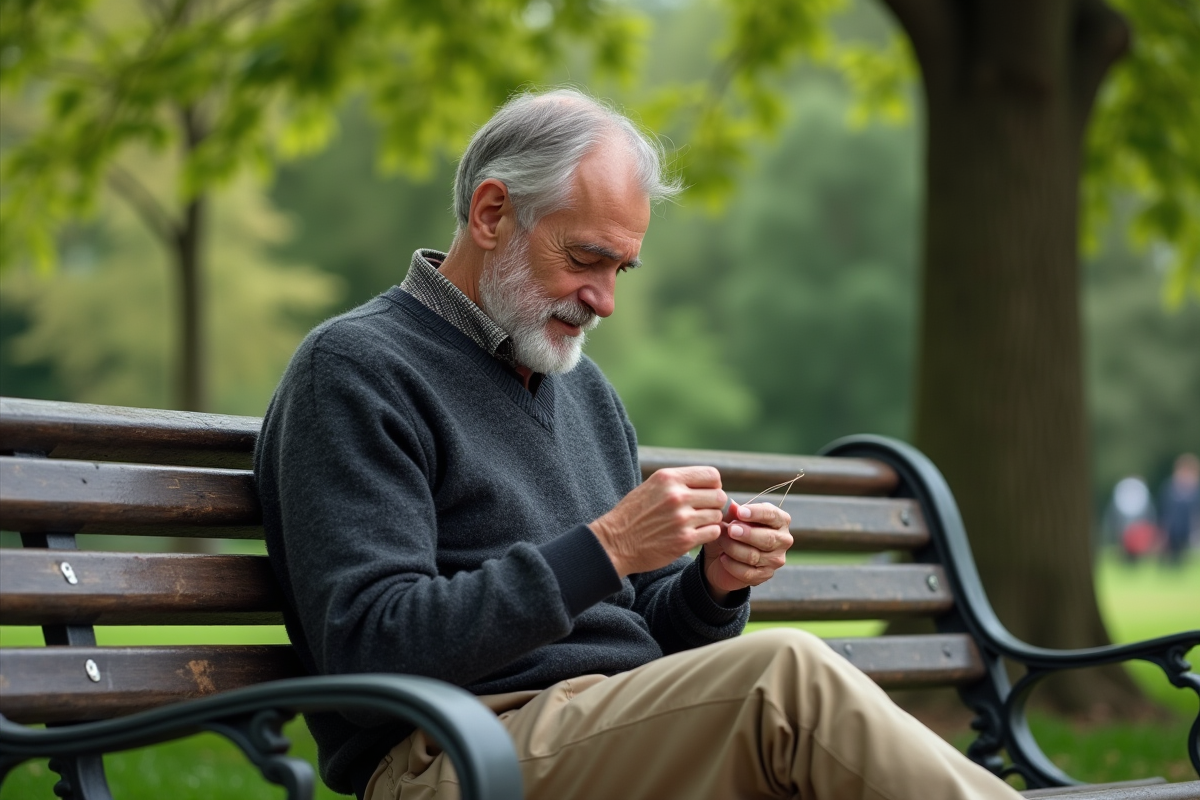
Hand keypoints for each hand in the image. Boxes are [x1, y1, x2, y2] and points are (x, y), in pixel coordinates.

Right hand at [590, 467, 726, 577]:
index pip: (712, 475)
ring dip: (710, 520)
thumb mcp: (651, 486)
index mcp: (668, 478)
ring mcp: (682, 519)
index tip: (706, 493)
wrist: (615, 542)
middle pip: (719, 496)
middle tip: (703, 511)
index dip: (714, 485)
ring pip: (717, 515)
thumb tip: (709, 482)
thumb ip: (677, 482)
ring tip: (696, 523)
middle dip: (714, 504)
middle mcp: (676, 496)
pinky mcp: (684, 540)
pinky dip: (708, 534)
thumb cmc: (633, 514)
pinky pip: (713, 532)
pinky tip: (695, 534)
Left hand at [703, 500, 792, 600]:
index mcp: (779, 520)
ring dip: (733, 548)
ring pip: (754, 556)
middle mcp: (783, 540)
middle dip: (747, 534)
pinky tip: (723, 558)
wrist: (720, 557)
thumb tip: (733, 506)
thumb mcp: (730, 519)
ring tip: (721, 541)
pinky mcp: (765, 575)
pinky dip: (732, 564)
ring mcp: (775, 560)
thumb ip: (733, 513)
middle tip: (730, 530)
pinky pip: (748, 572)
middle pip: (768, 538)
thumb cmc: (731, 532)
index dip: (756, 513)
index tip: (740, 512)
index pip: (772, 515)